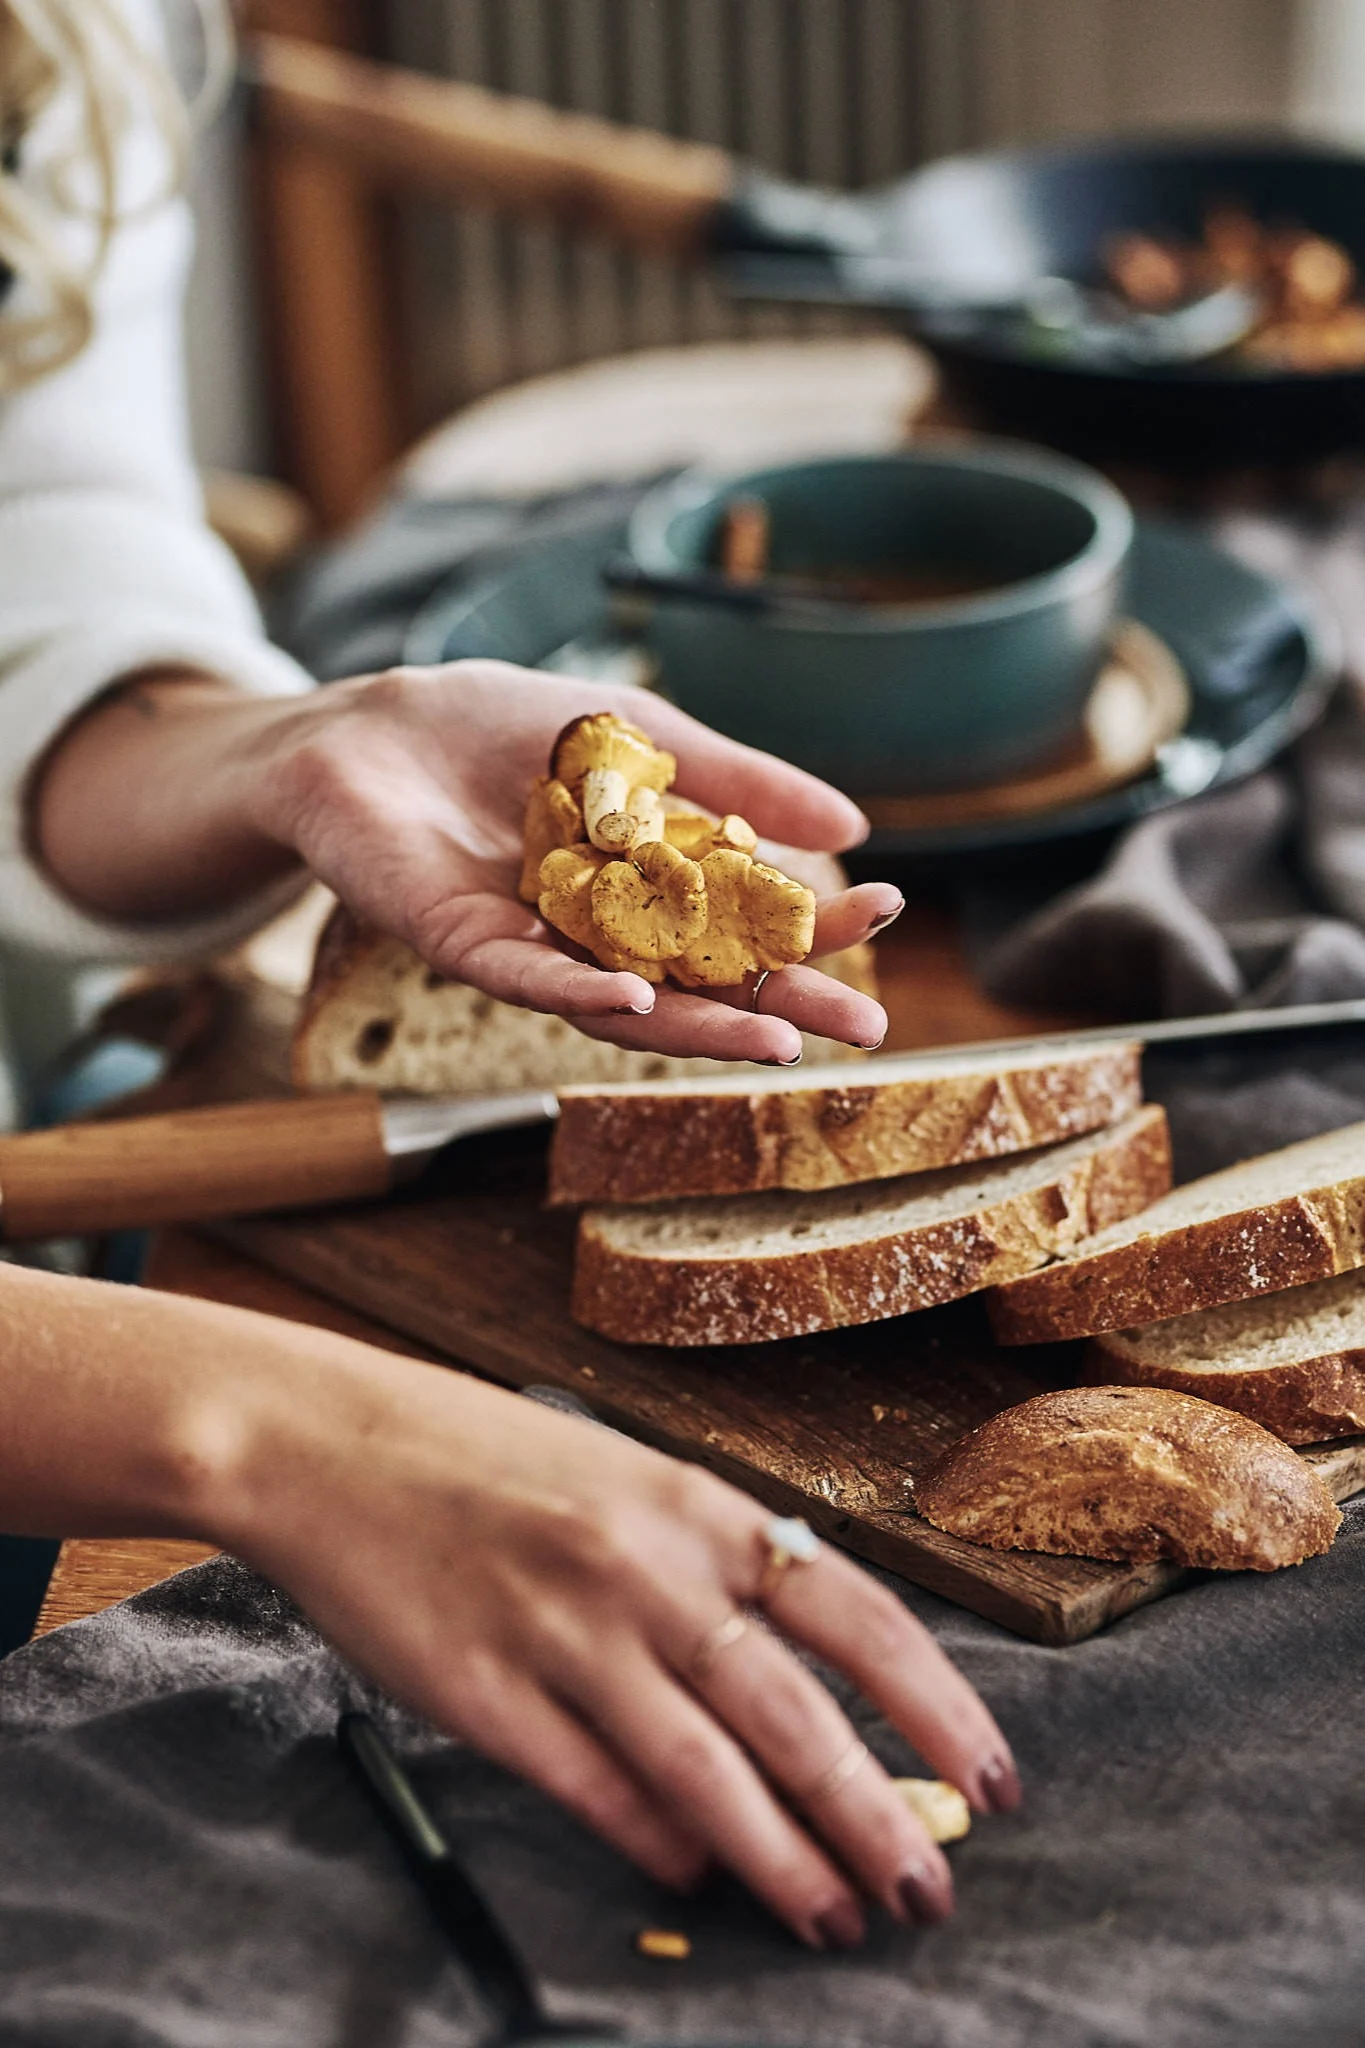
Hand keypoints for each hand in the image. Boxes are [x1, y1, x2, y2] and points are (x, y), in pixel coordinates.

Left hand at [36, 662, 899, 1063]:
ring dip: (703, 1025)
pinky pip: (527, 977)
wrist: (367, 725)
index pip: (743, 917)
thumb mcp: (639, 737)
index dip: (812, 921)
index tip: (884, 911)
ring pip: (627, 1000)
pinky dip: (582, 993)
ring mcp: (534, 945)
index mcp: (646, 886)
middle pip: (702, 978)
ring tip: (780, 1042)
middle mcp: (600, 932)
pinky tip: (640, 1006)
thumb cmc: (497, 730)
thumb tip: (853, 824)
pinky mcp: (461, 941)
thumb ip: (735, 781)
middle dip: (784, 1002)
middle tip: (867, 1026)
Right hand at [216, 1337, 1020, 1947]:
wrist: (331, 1442)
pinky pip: (596, 1789)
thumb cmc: (486, 1460)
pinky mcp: (486, 1694)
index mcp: (698, 1506)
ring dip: (787, 1861)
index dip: (940, 1709)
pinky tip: (694, 1877)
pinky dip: (659, 1843)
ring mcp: (566, 1633)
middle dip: (879, 1816)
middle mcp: (648, 1569)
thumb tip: (810, 1693)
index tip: (992, 1781)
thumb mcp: (626, 1480)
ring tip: (837, 1920)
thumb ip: (715, 1572)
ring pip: (710, 1772)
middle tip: (928, 1891)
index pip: (860, 1618)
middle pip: (798, 1716)